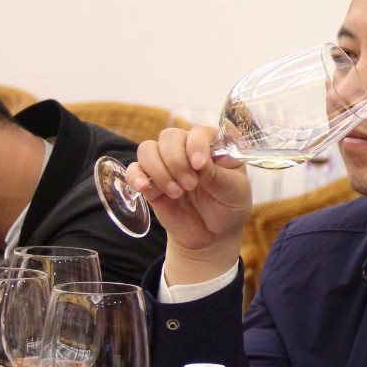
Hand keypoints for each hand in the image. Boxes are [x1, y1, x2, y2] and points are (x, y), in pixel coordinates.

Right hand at [124, 125, 250, 283]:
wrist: (212, 234)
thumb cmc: (228, 206)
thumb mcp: (233, 192)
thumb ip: (217, 175)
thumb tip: (198, 161)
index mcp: (213, 146)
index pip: (200, 132)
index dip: (196, 144)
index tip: (199, 166)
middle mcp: (187, 149)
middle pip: (169, 137)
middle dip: (177, 161)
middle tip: (191, 185)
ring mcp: (167, 164)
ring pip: (148, 149)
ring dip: (159, 170)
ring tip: (176, 193)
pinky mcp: (151, 182)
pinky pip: (133, 170)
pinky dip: (136, 176)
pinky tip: (144, 188)